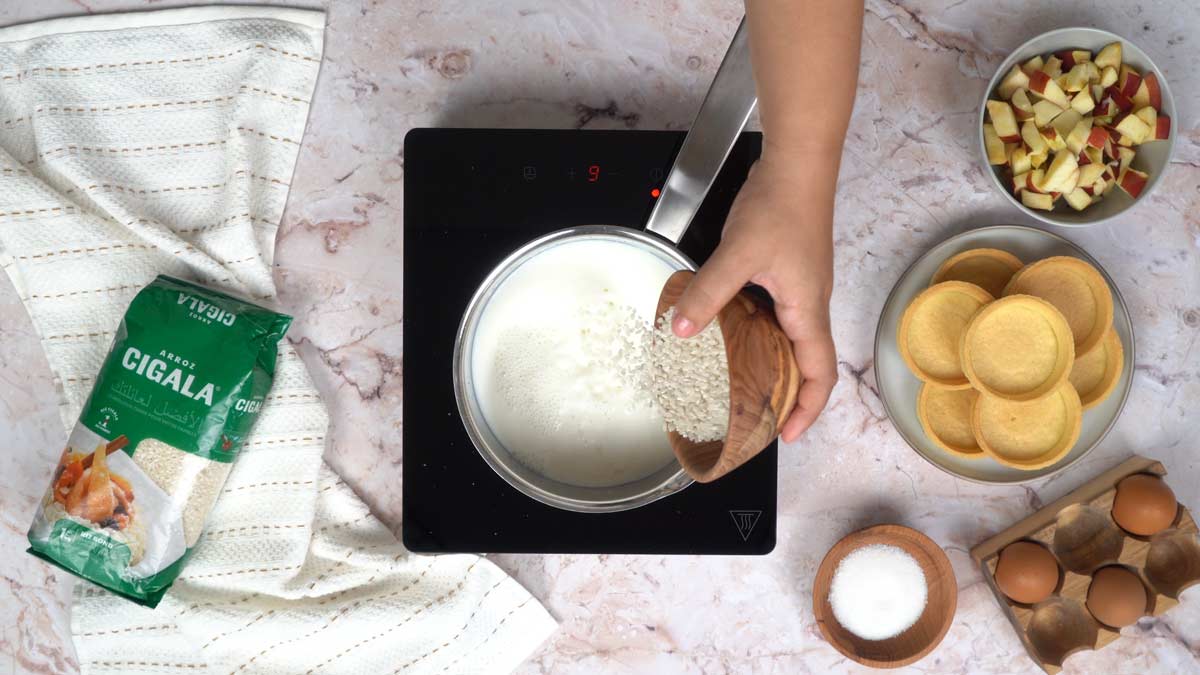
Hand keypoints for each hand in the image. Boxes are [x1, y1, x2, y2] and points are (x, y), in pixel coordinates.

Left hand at [671, 148, 837, 442]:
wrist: (797, 165)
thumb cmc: (783, 206)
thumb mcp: (739, 253)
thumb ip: (709, 292)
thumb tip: (682, 328)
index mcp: (807, 309)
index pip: (820, 373)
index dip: (809, 410)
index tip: (785, 434)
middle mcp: (808, 303)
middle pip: (806, 364)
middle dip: (787, 396)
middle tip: (756, 416)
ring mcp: (799, 288)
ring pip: (789, 340)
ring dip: (770, 365)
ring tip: (739, 384)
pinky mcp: (786, 272)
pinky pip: (776, 316)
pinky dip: (757, 334)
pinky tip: (729, 333)